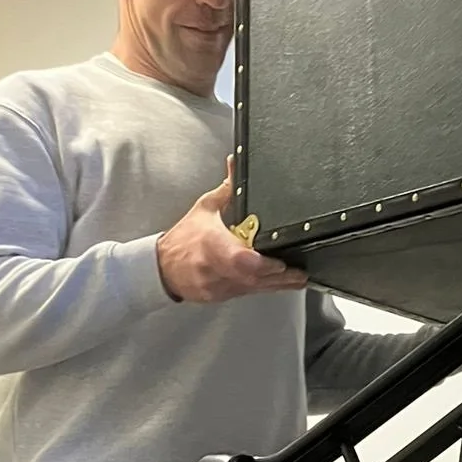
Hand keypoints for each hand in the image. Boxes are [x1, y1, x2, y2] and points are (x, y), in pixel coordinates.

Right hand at [157, 161, 308, 302]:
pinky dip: (263, 288)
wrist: (161, 267)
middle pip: (252, 277)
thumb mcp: (204, 208)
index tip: (279, 263)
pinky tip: (280, 285)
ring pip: (252, 289)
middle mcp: (214, 267)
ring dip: (277, 284)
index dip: (260, 263)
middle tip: (300, 272)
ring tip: (298, 279)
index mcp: (211, 243)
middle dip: (279, 277)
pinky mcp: (220, 297)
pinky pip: (246, 293)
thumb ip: (227, 189)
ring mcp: (217, 286)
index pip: (237, 259)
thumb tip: (236, 165)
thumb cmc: (183, 238)